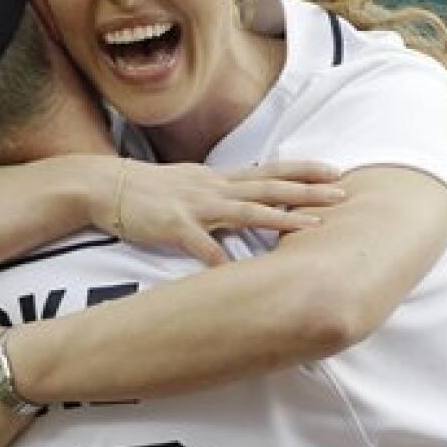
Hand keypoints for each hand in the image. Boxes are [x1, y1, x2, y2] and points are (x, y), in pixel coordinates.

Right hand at [88, 160, 346, 266]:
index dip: (303, 170)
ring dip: (282, 218)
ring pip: (247, 210)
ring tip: (313, 226)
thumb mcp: (189, 187)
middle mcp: (214, 188)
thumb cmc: (147, 192)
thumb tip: (245, 204)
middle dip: (308, 191)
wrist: (103, 186)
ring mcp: (196, 206)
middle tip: (343, 194)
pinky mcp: (174, 226)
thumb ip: (219, 196)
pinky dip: (221, 261)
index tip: (335, 172)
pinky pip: (202, 246)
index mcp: (219, 180)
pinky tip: (239, 275)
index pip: (270, 171)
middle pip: (270, 187)